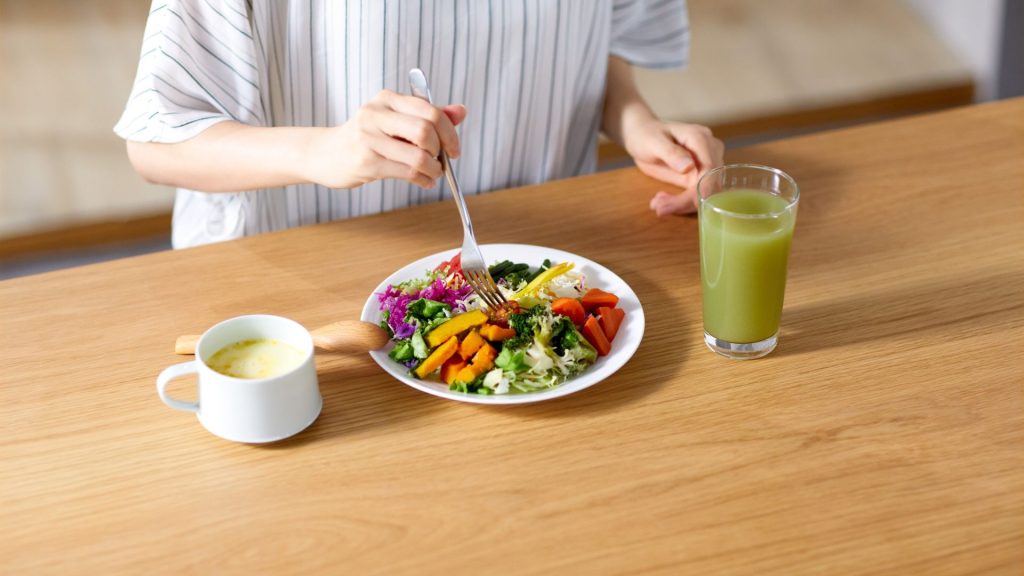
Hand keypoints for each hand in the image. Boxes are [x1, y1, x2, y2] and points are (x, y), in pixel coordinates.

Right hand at [302, 89, 466, 188]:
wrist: (324, 154)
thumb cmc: (365, 138)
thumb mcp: (395, 121)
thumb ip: (428, 116)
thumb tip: (461, 111)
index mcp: (387, 99)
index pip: (430, 110)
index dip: (449, 131)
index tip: (454, 148)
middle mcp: (376, 114)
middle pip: (426, 131)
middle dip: (441, 150)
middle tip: (442, 160)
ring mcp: (368, 138)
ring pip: (418, 156)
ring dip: (434, 169)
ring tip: (433, 173)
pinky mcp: (366, 162)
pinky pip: (407, 172)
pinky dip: (423, 179)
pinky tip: (424, 181)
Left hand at [624, 120, 723, 215]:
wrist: (642, 136)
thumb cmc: (647, 134)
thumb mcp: (654, 143)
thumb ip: (671, 153)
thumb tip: (689, 166)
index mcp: (700, 138)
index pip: (709, 168)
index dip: (702, 188)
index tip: (688, 204)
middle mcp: (709, 150)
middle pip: (709, 183)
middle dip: (687, 200)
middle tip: (660, 207)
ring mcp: (706, 163)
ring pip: (704, 192)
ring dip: (682, 204)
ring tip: (657, 204)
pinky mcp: (699, 175)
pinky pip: (696, 194)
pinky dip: (680, 202)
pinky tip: (662, 200)